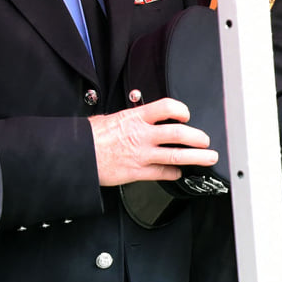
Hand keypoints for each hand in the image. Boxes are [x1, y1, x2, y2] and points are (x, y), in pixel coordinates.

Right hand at [89, 98, 216, 186]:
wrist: (74, 155)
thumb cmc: (89, 137)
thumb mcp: (112, 118)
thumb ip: (133, 119)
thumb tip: (145, 117)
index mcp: (135, 117)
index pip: (166, 107)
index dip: (181, 110)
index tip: (187, 115)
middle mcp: (141, 135)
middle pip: (177, 134)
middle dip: (197, 138)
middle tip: (207, 141)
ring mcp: (140, 155)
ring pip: (174, 156)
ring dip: (196, 157)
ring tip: (208, 158)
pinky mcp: (136, 172)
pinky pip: (161, 174)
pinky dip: (173, 174)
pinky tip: (178, 173)